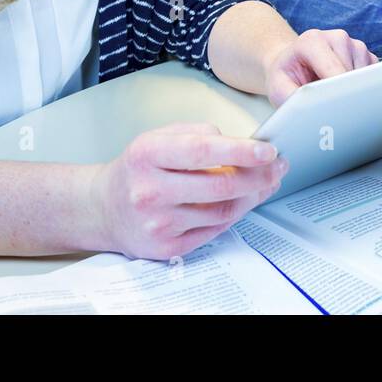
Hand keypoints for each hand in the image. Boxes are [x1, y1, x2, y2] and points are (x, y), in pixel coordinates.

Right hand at [87, 123, 287, 260]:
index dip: (241, 151)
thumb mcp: (158, 137)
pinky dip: (236, 214)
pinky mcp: (166, 247)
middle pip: (220, 186)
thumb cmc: (138, 168)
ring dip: (252, 196)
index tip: (268, 149)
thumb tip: (242, 146)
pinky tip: (244, 200)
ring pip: (222, 211)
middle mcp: (150, 190)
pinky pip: (214, 230)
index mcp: (147, 154)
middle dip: (258, 175)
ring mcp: (158, 223)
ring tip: (266, 182)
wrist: (104, 207)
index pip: (203, 151)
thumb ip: (199, 134)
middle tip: (278, 166)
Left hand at [264, 28, 377, 107]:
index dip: (338, 94)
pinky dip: (362, 89)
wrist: (291, 64)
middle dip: (346, 95)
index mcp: (312, 40)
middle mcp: (337, 37)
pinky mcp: (367, 55)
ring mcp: (354, 44)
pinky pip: (374, 78)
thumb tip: (316, 114)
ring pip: (366, 77)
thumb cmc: (285, 77)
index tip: (339, 113)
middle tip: (334, 111)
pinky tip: (345, 89)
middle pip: (352, 74)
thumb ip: (295, 100)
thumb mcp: (278, 89)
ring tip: (333, 94)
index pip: (333, 70)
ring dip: (354, 92)